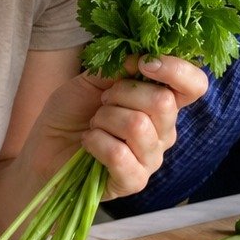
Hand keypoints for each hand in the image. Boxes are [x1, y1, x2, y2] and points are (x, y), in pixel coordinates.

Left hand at [31, 53, 207, 201]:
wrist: (45, 149)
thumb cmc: (72, 114)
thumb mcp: (93, 80)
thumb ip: (119, 67)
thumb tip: (140, 57)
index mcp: (161, 102)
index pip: (194, 85)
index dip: (176, 70)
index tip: (142, 64)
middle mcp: (164, 131)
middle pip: (163, 102)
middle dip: (121, 94)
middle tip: (102, 102)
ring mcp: (151, 158)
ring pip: (138, 126)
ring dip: (104, 119)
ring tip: (94, 124)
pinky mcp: (134, 181)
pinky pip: (120, 154)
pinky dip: (96, 142)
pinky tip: (88, 143)